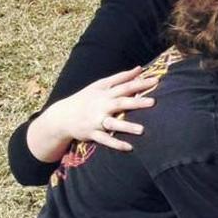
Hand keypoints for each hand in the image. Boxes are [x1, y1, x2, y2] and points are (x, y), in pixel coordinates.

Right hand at [41, 67, 156, 152]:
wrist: (61, 116)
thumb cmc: (86, 99)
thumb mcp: (100, 85)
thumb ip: (121, 78)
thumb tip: (140, 69)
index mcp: (105, 93)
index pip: (124, 86)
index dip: (139, 83)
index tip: (156, 80)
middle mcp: (101, 106)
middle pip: (121, 103)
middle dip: (136, 102)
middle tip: (153, 102)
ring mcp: (96, 120)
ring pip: (113, 123)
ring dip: (127, 126)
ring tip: (142, 130)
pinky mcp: (92, 134)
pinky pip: (105, 140)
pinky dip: (116, 144)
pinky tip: (129, 148)